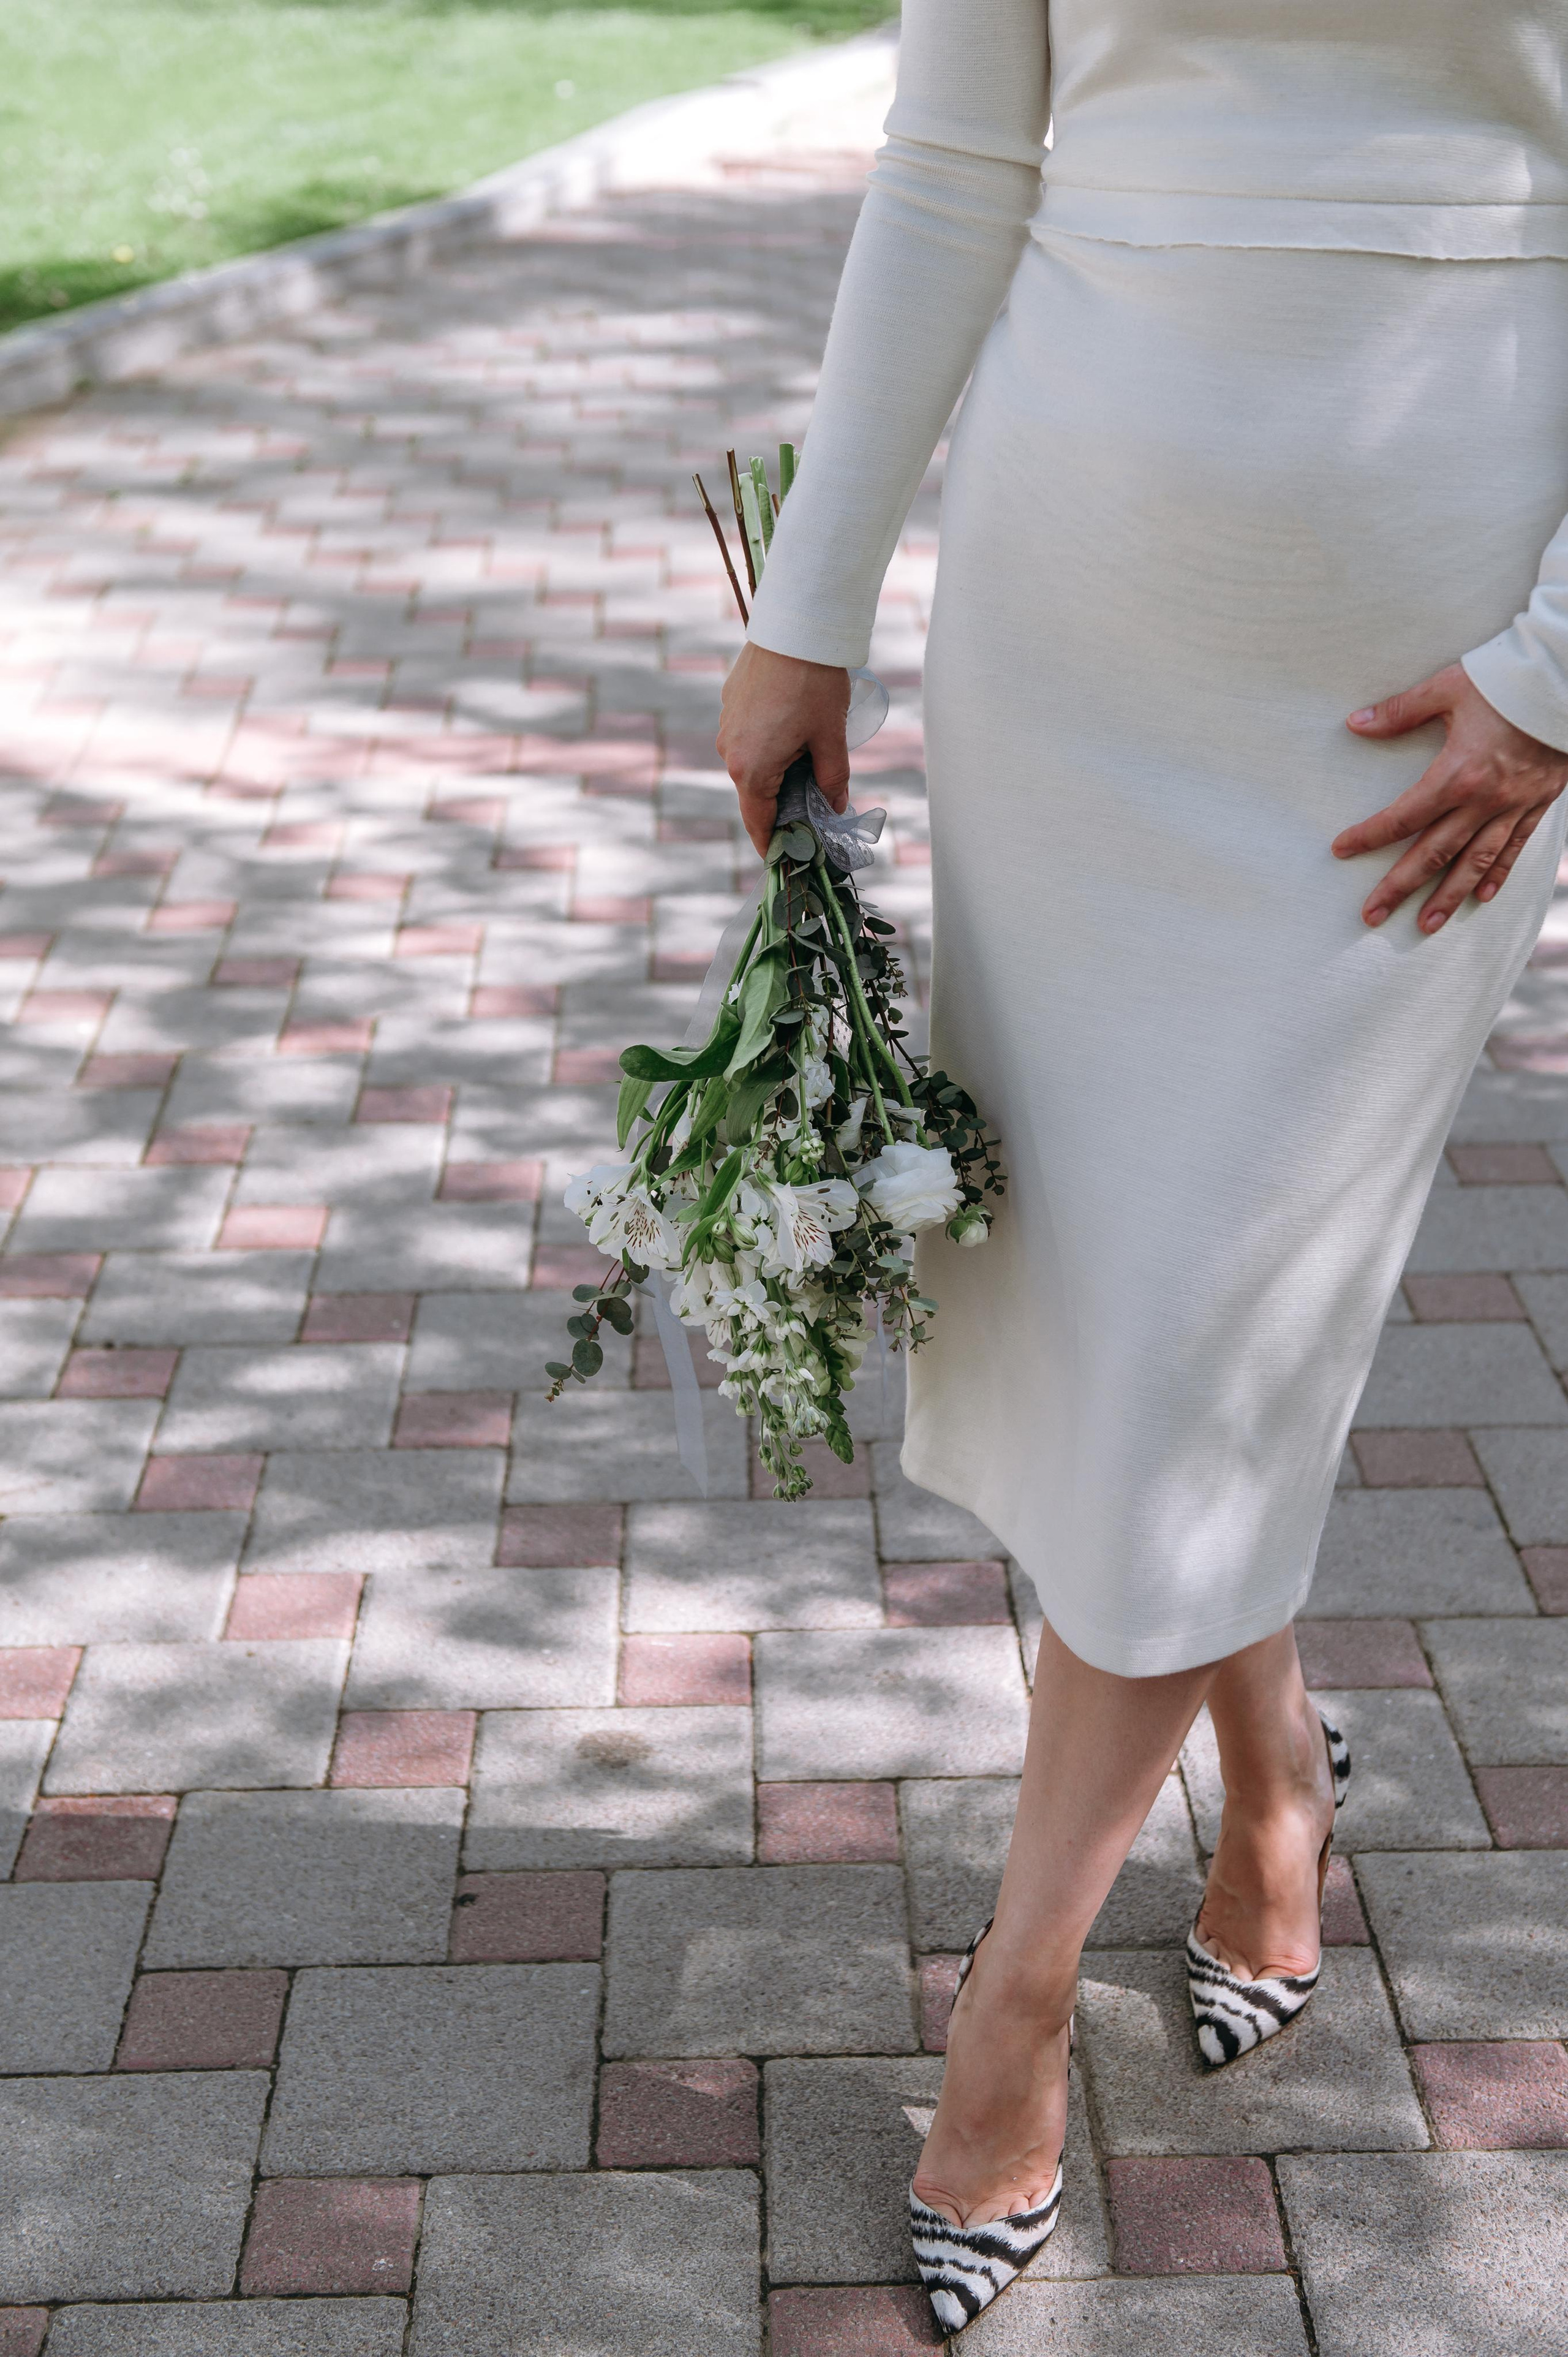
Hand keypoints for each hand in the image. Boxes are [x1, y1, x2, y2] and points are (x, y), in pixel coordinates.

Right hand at [718, 642, 850, 856]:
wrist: (795, 626)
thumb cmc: (814, 683)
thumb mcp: (832, 737)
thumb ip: (833, 779)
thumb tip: (835, 807)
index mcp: (752, 769)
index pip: (758, 823)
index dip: (772, 845)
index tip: (785, 860)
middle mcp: (730, 751)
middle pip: (756, 794)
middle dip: (783, 805)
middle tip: (814, 809)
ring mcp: (726, 726)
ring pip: (752, 764)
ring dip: (777, 771)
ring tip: (811, 760)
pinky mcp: (730, 704)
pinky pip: (748, 737)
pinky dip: (768, 744)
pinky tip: (795, 728)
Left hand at [1335, 664, 1567, 932]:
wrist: (1567, 679)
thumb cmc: (1507, 679)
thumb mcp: (1448, 687)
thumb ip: (1401, 711)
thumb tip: (1355, 724)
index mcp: (1458, 774)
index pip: (1403, 817)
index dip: (1369, 836)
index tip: (1341, 851)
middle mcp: (1485, 800)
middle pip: (1434, 853)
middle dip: (1400, 887)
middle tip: (1371, 916)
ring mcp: (1515, 806)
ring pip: (1476, 862)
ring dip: (1449, 896)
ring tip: (1426, 925)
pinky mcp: (1539, 803)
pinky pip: (1515, 848)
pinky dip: (1498, 874)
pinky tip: (1482, 897)